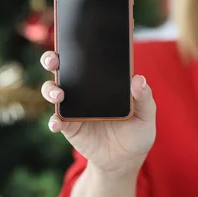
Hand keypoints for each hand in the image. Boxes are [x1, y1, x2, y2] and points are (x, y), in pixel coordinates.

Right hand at [40, 51, 156, 177]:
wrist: (125, 161)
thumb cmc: (137, 133)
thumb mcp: (147, 115)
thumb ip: (145, 97)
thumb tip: (138, 79)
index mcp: (103, 80)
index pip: (87, 57)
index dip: (78, 44)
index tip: (75, 35)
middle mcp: (83, 88)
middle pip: (62, 68)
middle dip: (52, 59)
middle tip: (54, 60)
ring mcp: (74, 106)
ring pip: (53, 90)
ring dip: (50, 89)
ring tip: (58, 94)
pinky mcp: (68, 126)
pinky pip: (56, 120)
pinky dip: (54, 121)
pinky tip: (58, 123)